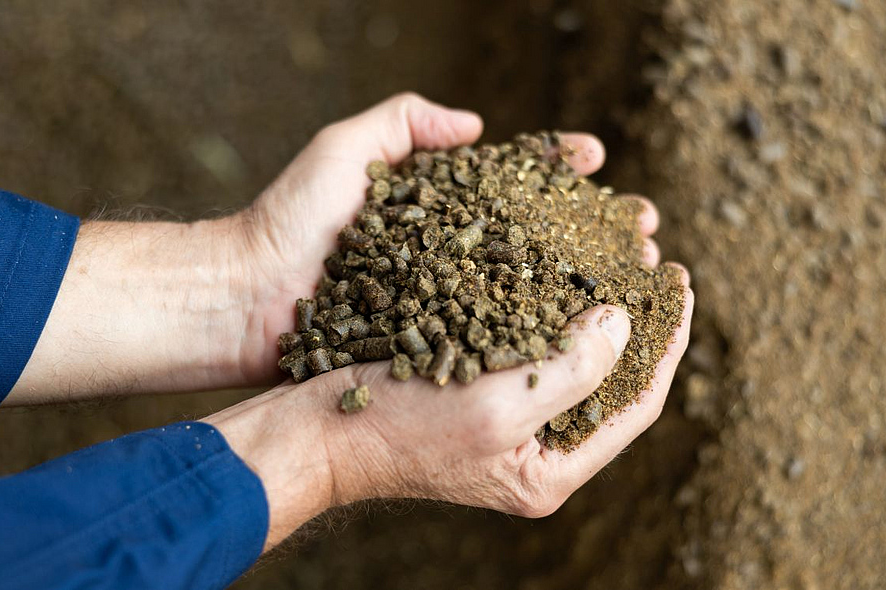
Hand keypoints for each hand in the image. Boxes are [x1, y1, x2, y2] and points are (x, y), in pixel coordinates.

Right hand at [208, 91, 693, 545]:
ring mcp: (504, 421)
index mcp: (549, 470)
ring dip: (595, 304)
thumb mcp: (495, 406)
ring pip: (573, 356)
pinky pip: (531, 345)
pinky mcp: (475, 391)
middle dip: (638, 318)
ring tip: (615, 253)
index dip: (667, 341)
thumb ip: (572, 369)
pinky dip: (548, 305)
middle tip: (654, 258)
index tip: (679, 280)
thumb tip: (624, 322)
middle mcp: (533, 447)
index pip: (636, 403)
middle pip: (611, 380)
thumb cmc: (396, 428)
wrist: (315, 430)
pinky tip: (552, 268)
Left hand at [236, 92, 613, 383]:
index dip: (553, 167)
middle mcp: (445, 249)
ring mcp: (441, 297)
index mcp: (431, 201)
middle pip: (533, 233)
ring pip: (525, 286)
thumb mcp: (346, 148)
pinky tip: (582, 329)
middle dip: (587, 228)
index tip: (594, 160)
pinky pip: (491, 334)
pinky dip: (538, 331)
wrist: (245, 297)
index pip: (508, 176)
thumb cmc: (289, 218)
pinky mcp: (430, 341)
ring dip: (580, 281)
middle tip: (639, 229)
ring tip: (629, 276)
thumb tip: (477, 125)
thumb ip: (405, 120)